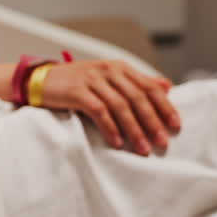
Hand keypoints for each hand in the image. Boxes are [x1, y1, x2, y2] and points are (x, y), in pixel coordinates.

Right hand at [38, 60, 179, 154]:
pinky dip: (110, 128)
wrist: (40, 80)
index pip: (150, 86)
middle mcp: (108, 70)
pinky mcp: (76, 91)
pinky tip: (118, 142)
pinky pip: (99, 111)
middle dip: (152, 121)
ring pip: (120, 106)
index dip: (165, 106)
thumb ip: (137, 82)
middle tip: (162, 141)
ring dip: (134, 129)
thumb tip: (167, 86)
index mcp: (120, 67)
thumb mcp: (110, 78)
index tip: (176, 125)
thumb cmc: (78, 83)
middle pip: (138, 97)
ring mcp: (92, 80)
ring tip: (143, 148)